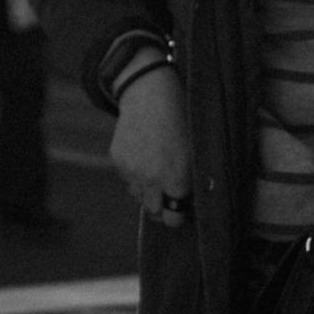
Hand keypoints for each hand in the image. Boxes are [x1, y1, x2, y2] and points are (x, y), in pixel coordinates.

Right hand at [109, 64, 192, 227]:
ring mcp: (131, 171)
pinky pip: (128, 178)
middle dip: (162, 207)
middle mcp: (152, 179)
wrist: (150, 94)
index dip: (179, 215)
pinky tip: (144, 153)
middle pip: (154, 213)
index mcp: (176, 179)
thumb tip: (189, 205)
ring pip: (138, 196)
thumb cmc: (181, 121)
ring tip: (157, 168)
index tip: (182, 207)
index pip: (174, 219)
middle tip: (170, 194)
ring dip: (148, 189)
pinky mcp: (117, 161)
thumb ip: (192, 182)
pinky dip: (136, 173)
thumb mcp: (195, 152)